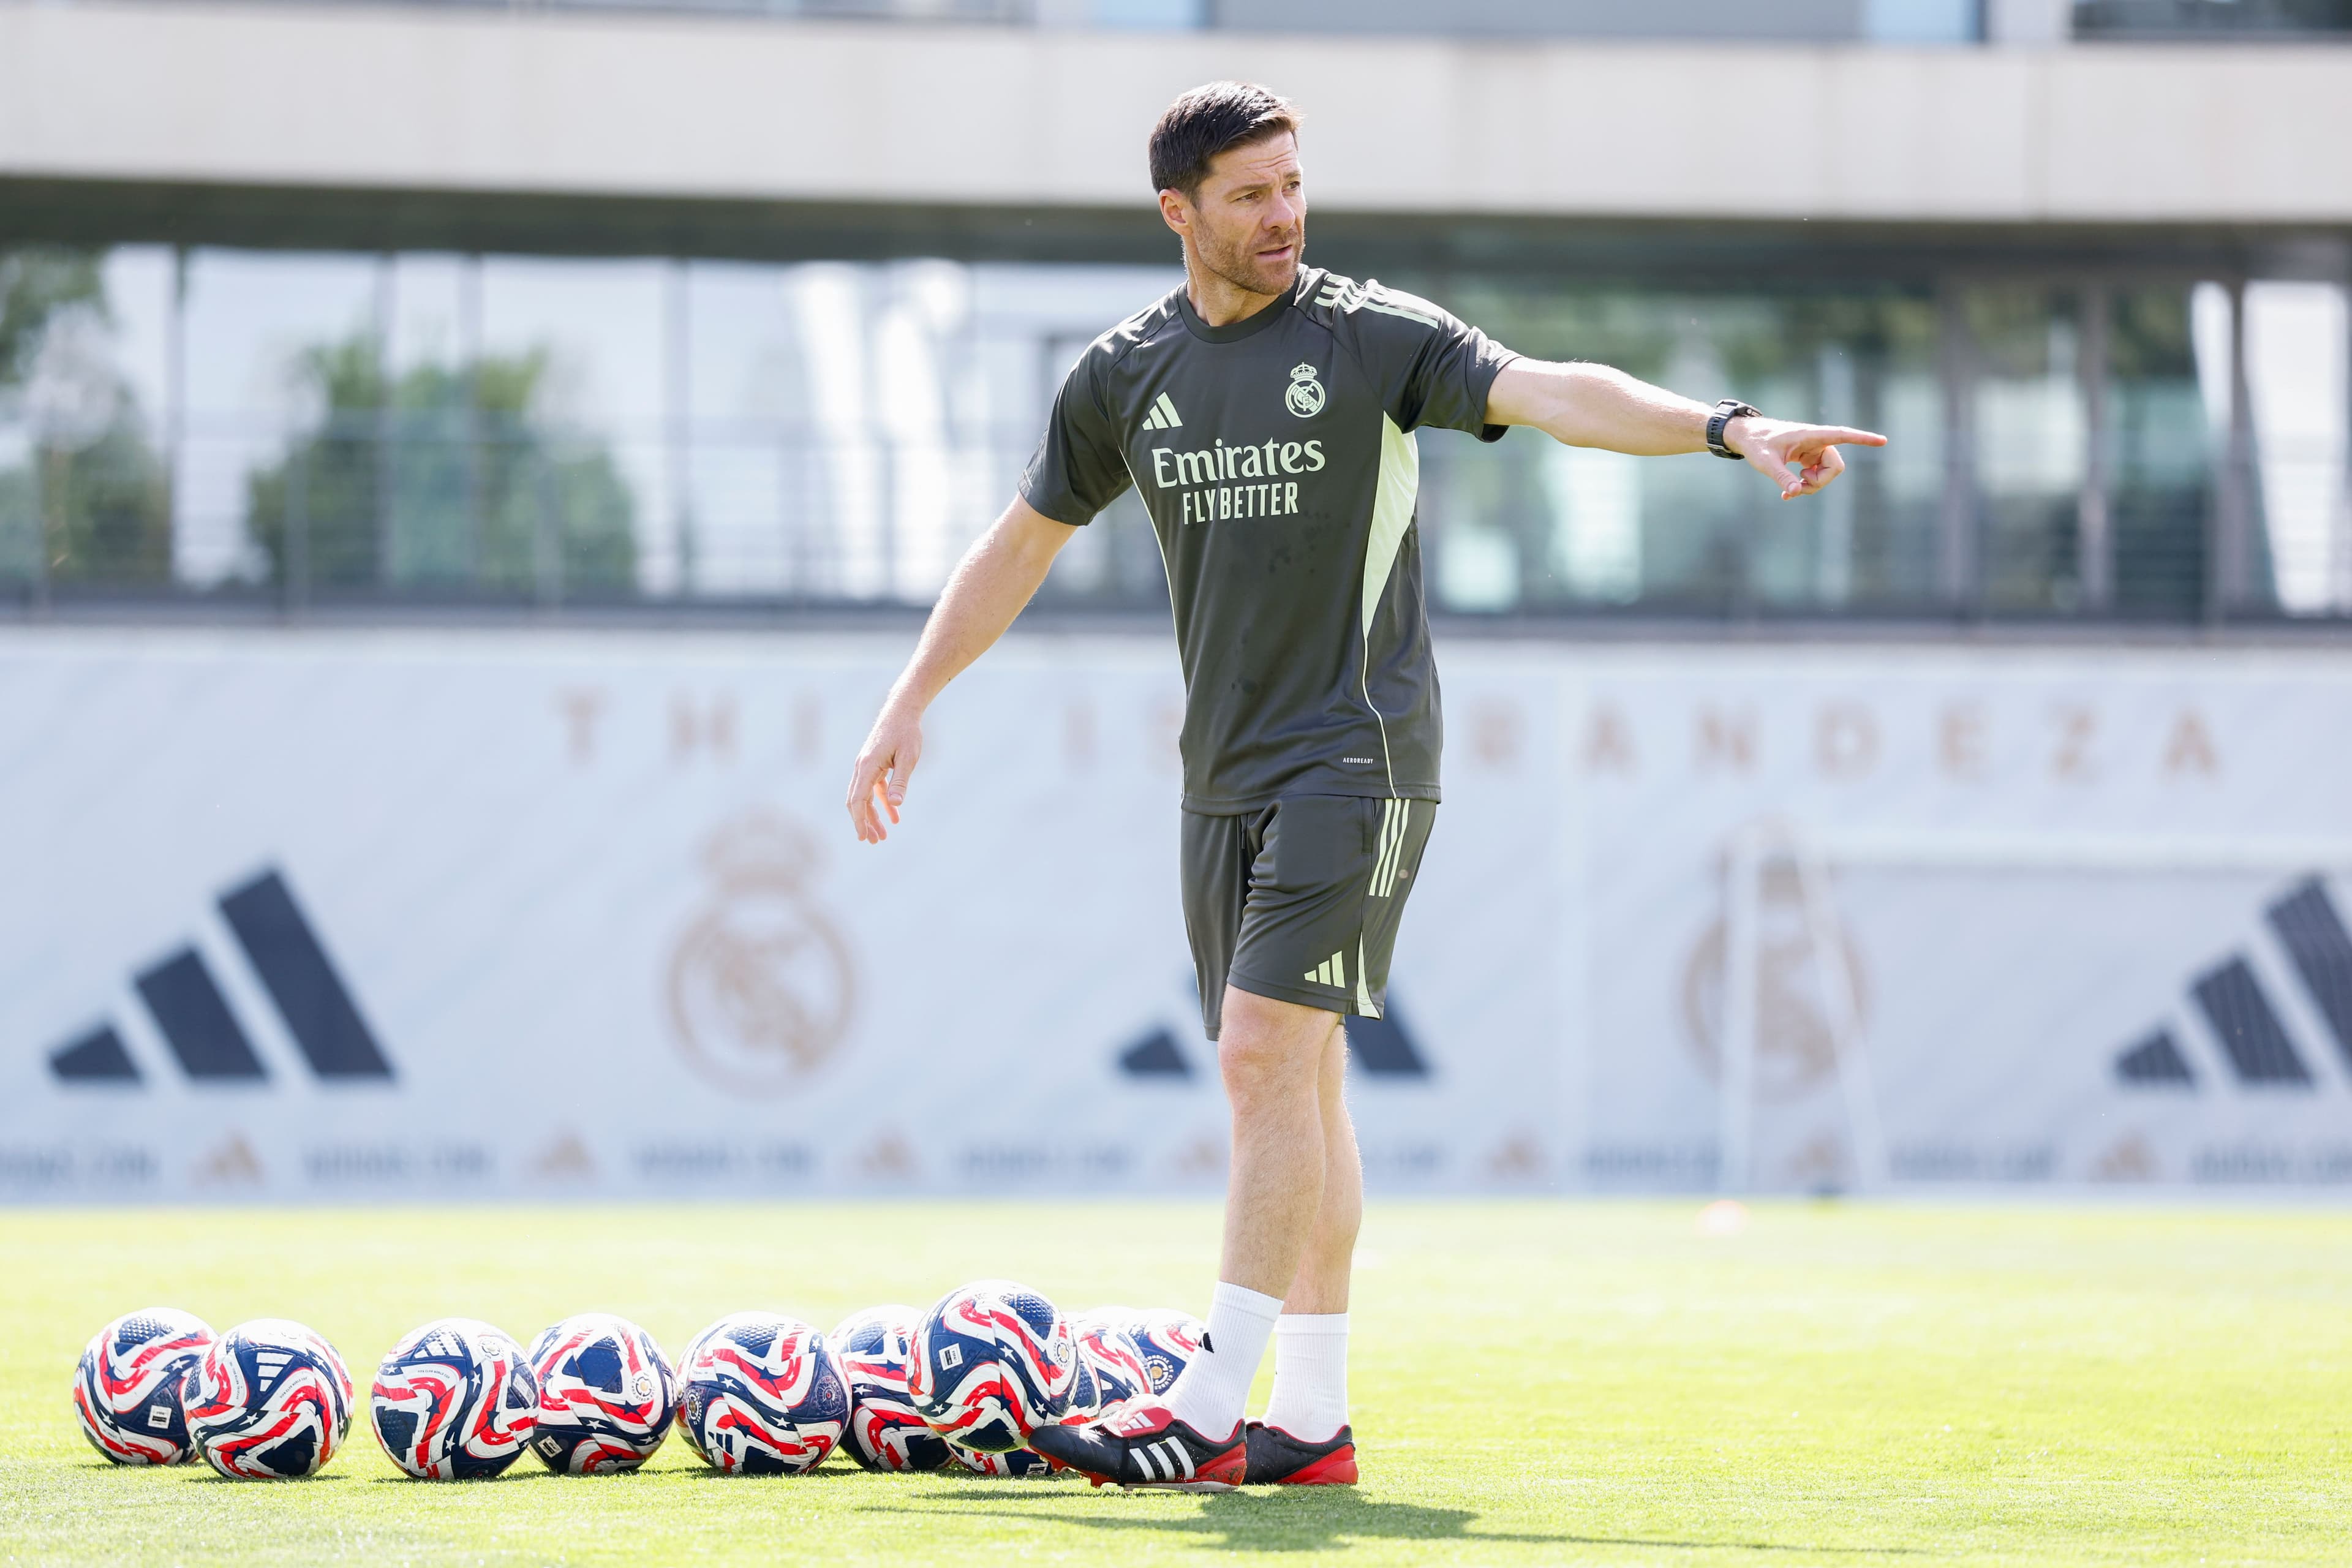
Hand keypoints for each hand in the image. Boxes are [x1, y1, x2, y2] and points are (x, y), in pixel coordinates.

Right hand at [846, 699, 922, 843]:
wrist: (902, 711)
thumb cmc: (906, 732)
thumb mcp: (908, 758)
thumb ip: (901, 781)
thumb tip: (896, 804)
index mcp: (868, 766)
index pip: (858, 799)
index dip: (859, 820)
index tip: (863, 837)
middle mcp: (862, 767)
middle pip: (856, 801)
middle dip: (863, 823)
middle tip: (872, 842)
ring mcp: (867, 766)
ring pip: (864, 797)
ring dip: (872, 817)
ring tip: (882, 836)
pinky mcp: (874, 765)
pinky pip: (874, 789)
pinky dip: (882, 804)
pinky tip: (894, 817)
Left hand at [1725, 416, 1886, 500]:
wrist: (1748, 437)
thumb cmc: (1756, 445)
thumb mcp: (1766, 463)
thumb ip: (1781, 477)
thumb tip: (1796, 493)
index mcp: (1811, 435)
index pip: (1843, 435)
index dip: (1863, 439)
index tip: (1882, 440)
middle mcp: (1817, 441)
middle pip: (1836, 467)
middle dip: (1821, 482)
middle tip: (1799, 487)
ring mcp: (1814, 451)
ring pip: (1827, 474)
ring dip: (1813, 486)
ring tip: (1791, 489)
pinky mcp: (1808, 458)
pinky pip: (1817, 476)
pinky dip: (1805, 486)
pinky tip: (1788, 493)